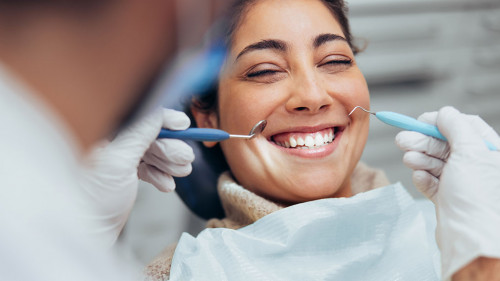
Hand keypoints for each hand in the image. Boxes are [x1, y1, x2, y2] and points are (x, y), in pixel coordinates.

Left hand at [79, 108, 193, 246]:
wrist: (85, 234)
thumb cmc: (91, 199)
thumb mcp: (118, 160)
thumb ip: (139, 132)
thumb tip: (159, 112)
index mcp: (101, 131)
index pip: (139, 117)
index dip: (164, 120)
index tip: (184, 125)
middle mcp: (108, 142)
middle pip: (149, 135)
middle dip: (170, 148)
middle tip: (186, 158)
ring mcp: (116, 160)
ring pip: (151, 153)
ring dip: (169, 163)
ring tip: (181, 172)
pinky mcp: (123, 177)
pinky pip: (147, 169)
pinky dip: (159, 176)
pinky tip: (166, 185)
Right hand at [395, 106, 499, 278]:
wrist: (470, 238)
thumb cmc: (478, 198)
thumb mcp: (470, 152)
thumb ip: (456, 127)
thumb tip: (445, 112)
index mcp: (491, 152)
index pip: (464, 126)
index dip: (440, 122)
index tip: (419, 121)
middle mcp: (478, 166)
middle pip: (446, 144)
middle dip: (423, 141)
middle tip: (402, 140)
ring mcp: (463, 183)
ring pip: (436, 162)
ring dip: (420, 158)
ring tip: (408, 159)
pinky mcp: (448, 198)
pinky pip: (432, 181)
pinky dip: (423, 177)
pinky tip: (419, 177)